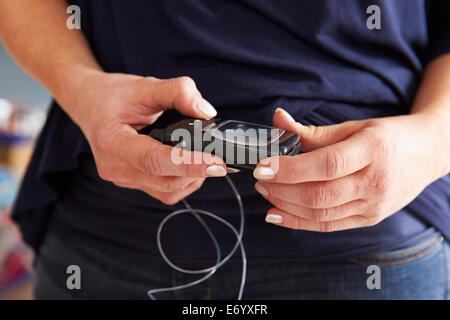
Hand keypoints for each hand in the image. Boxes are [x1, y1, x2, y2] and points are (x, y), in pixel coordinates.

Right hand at [66, 72, 226, 204]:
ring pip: (167, 191)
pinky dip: (182, 181)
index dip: (189, 163)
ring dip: (192, 178)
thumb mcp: (143, 86)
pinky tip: (190, 165)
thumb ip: (176, 92)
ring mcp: (123, 179)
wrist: (90, 105)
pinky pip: (164, 192)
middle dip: (198, 171)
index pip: (155, 160)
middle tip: (222, 157)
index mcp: (112, 144)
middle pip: (166, 180)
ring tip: (205, 158)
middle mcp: (116, 169)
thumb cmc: (113, 96)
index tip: (218, 162)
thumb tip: (207, 110)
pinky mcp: (133, 183)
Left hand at [254, 108, 446, 231]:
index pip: (327, 164)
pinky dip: (298, 223)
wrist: (427, 155)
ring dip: (285, 205)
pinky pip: (328, 226)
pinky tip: (276, 214)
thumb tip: (277, 119)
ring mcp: (374, 206)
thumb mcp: (353, 127)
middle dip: (281, 189)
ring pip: (321, 214)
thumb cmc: (387, 137)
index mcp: (374, 150)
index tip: (263, 167)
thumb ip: (312, 131)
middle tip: (260, 178)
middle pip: (320, 194)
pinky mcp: (369, 220)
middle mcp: (376, 182)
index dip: (291, 168)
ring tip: (266, 191)